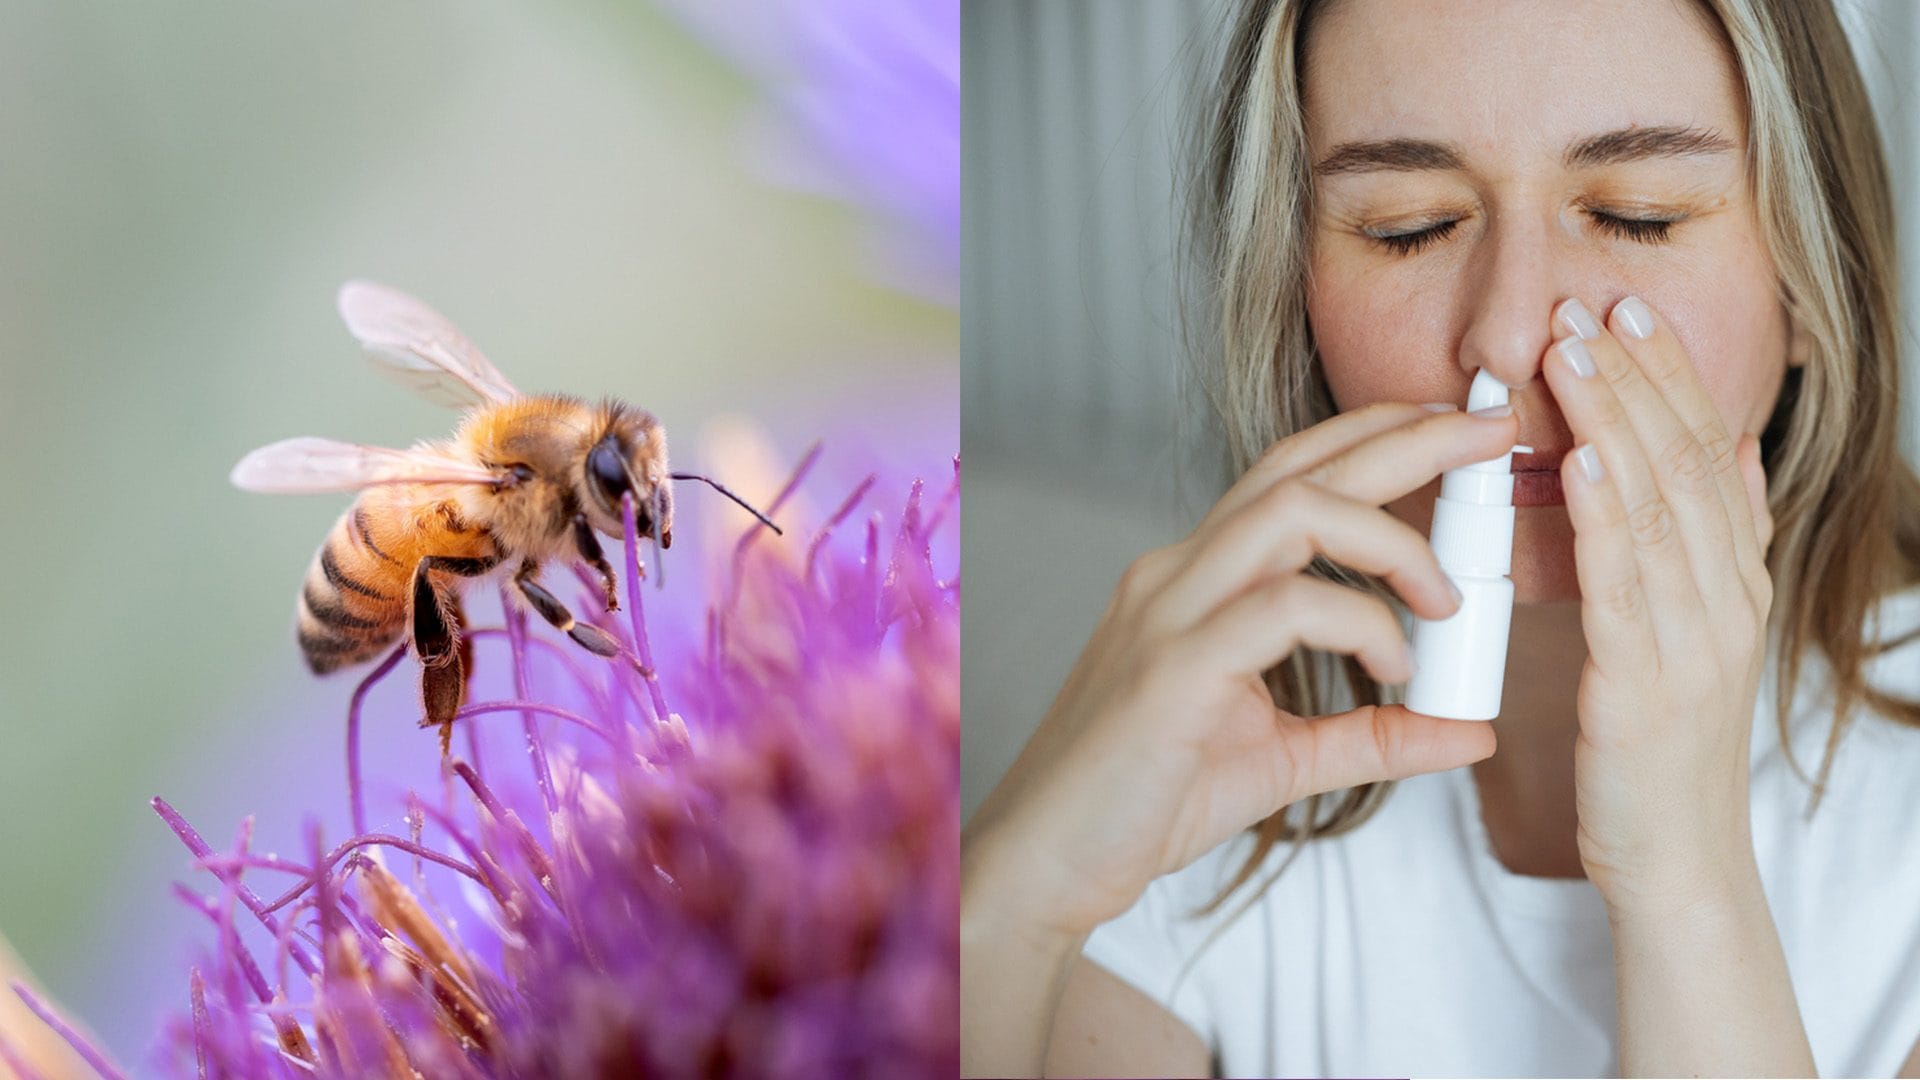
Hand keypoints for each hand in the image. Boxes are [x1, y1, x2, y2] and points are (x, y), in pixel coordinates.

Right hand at [963, 402, 1517, 942]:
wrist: (1050, 859)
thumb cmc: (1147, 800)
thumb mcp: (1283, 761)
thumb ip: (1373, 735)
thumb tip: (1471, 730)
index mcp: (1195, 578)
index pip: (1288, 476)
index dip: (1374, 439)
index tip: (1456, 434)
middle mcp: (1177, 574)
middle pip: (1298, 468)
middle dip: (1405, 437)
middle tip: (1492, 432)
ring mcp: (1168, 612)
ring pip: (1290, 513)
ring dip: (1389, 538)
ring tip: (1447, 597)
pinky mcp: (1172, 667)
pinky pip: (1283, 609)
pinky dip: (1360, 624)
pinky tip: (1393, 671)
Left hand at [1544, 295, 1774, 911]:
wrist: (1675, 861)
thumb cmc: (1661, 745)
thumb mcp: (1694, 630)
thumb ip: (1714, 542)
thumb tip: (1727, 450)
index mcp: (1736, 581)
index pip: (1706, 453)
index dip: (1669, 377)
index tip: (1625, 311)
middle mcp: (1728, 599)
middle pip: (1687, 463)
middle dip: (1637, 378)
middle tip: (1590, 305)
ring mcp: (1696, 640)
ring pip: (1660, 507)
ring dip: (1615, 421)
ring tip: (1574, 352)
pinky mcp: (1649, 684)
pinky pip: (1628, 585)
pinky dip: (1606, 515)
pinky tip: (1580, 461)